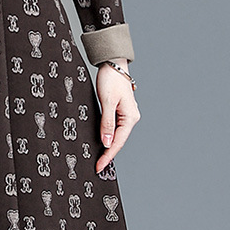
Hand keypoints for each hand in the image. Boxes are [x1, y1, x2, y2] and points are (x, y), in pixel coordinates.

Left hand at [94, 58, 140, 172]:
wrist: (112, 63)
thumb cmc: (111, 79)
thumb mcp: (107, 102)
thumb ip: (107, 123)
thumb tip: (107, 143)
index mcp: (130, 117)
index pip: (118, 142)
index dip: (108, 156)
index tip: (99, 167)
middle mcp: (131, 117)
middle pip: (119, 140)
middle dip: (109, 154)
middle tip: (98, 167)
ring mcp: (127, 114)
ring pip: (117, 135)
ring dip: (108, 146)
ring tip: (99, 158)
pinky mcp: (121, 110)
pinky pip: (115, 127)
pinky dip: (108, 136)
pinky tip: (103, 141)